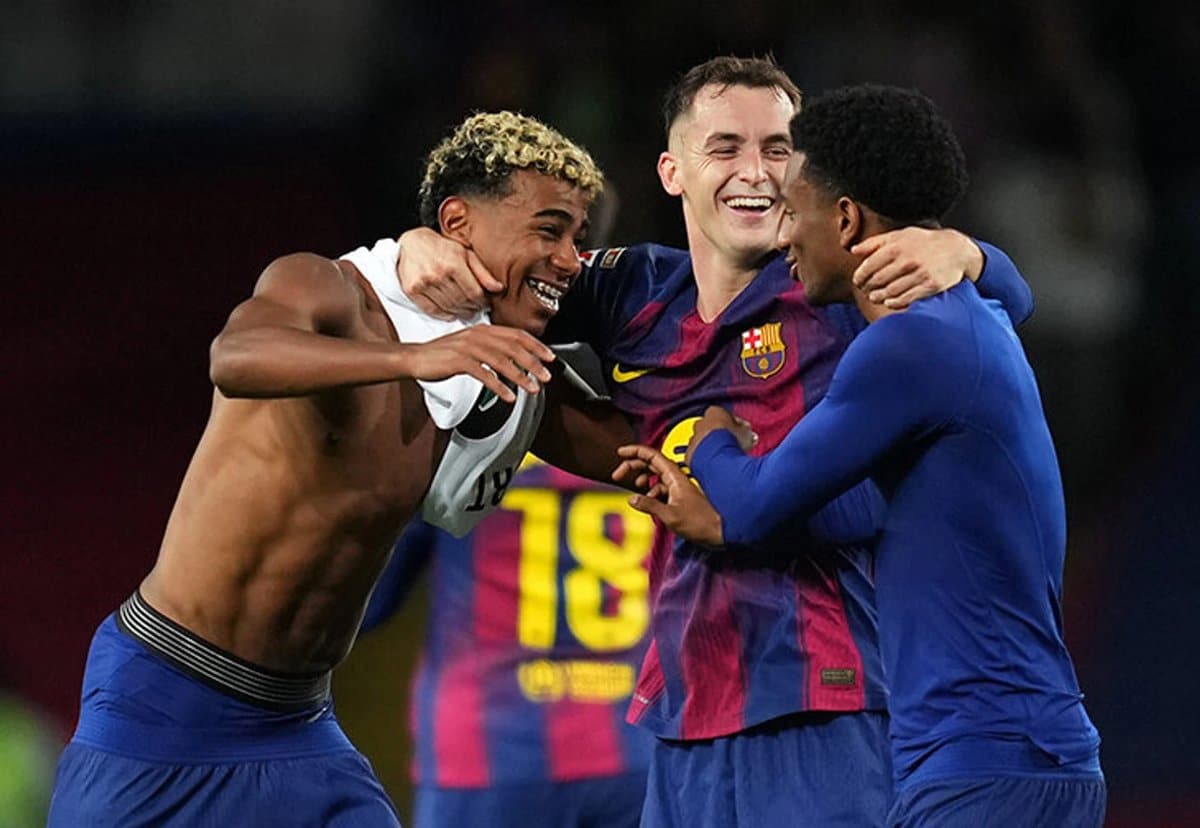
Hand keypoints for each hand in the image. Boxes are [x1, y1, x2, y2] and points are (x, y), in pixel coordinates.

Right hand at [396, 228, 503, 319]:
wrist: (412, 243)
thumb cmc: (442, 247)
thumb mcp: (465, 254)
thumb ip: (482, 272)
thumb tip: (499, 288)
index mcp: (453, 263)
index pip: (474, 292)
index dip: (483, 301)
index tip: (486, 302)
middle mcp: (438, 274)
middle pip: (462, 301)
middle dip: (473, 307)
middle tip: (477, 308)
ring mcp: (423, 283)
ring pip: (448, 307)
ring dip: (461, 312)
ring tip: (466, 310)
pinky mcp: (412, 290)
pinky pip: (432, 310)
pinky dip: (445, 314)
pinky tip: (452, 312)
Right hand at [404, 326, 554, 401]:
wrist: (416, 358)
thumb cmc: (443, 355)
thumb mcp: (470, 346)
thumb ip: (491, 348)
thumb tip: (514, 358)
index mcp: (484, 330)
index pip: (516, 335)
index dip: (536, 346)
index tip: (550, 358)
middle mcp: (478, 335)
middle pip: (513, 347)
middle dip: (533, 362)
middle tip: (546, 376)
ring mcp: (468, 347)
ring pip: (502, 360)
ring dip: (520, 376)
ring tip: (532, 388)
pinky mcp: (459, 361)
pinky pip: (484, 374)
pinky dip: (499, 386)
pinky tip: (508, 396)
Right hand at [613, 445, 723, 545]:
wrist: (721, 531)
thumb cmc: (700, 523)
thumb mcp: (670, 516)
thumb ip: (649, 506)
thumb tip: (631, 499)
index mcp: (674, 476)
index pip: (651, 455)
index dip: (634, 451)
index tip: (619, 453)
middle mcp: (676, 477)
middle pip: (650, 463)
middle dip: (632, 466)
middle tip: (617, 475)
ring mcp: (678, 486)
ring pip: (655, 476)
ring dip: (642, 480)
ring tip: (635, 489)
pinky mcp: (680, 496)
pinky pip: (661, 488)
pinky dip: (651, 493)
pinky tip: (650, 504)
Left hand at [685, 406, 755, 464]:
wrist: (718, 458)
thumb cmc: (731, 441)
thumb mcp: (746, 432)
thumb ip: (745, 429)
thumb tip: (747, 431)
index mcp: (714, 412)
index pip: (722, 414)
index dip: (731, 424)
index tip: (738, 431)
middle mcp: (700, 423)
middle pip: (710, 427)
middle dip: (719, 435)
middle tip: (731, 444)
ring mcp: (693, 439)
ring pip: (702, 442)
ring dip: (711, 447)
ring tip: (723, 457)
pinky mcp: (689, 454)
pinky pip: (696, 456)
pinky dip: (704, 459)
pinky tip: (714, 465)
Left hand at [851, 227, 982, 309]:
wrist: (956, 249)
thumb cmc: (924, 242)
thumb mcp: (900, 235)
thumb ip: (875, 242)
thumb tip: (853, 250)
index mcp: (897, 247)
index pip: (869, 265)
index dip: (860, 276)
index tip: (858, 281)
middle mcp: (907, 260)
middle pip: (878, 280)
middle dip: (868, 288)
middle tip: (865, 291)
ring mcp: (919, 274)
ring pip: (890, 291)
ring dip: (878, 297)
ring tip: (874, 297)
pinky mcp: (930, 286)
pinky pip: (906, 298)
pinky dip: (894, 302)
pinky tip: (889, 302)